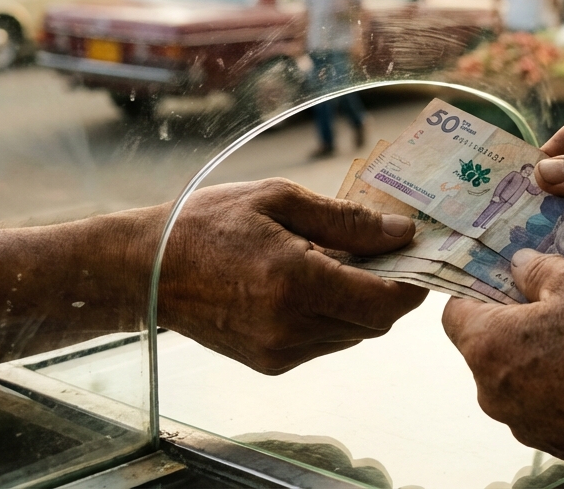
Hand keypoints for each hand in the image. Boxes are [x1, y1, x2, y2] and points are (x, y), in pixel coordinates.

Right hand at [154, 179, 425, 373]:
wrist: (146, 268)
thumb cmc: (209, 223)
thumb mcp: (279, 200)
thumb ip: (347, 220)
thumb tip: (402, 232)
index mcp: (295, 282)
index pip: (385, 300)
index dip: (412, 281)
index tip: (417, 253)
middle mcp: (290, 326)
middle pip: (375, 322)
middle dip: (390, 289)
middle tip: (384, 250)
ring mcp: (279, 351)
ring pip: (353, 335)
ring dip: (361, 303)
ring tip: (340, 262)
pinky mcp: (270, 363)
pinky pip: (325, 342)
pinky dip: (333, 316)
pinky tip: (312, 283)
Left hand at [442, 250, 563, 478]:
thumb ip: (538, 268)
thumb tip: (520, 265)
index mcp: (487, 346)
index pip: (455, 310)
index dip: (477, 287)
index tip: (504, 275)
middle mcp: (492, 391)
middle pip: (485, 343)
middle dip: (513, 318)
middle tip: (552, 298)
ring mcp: (520, 422)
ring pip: (515, 373)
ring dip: (536, 351)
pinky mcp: (550, 441)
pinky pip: (540, 400)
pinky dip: (556, 381)